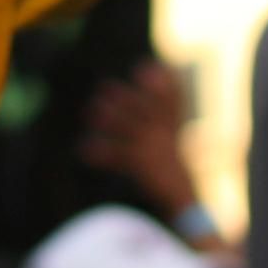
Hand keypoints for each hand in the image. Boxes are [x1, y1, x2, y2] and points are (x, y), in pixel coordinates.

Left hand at [77, 59, 198, 220]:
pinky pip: (116, 155)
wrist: (184, 199)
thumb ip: (164, 119)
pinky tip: (83, 149)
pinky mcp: (140, 166)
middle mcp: (163, 135)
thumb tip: (155, 90)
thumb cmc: (173, 170)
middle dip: (123, 98)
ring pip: (128, 127)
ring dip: (109, 119)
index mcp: (170, 128)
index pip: (168, 98)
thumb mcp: (171, 142)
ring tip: (90, 112)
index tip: (144, 69)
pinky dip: (99, 152)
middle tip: (102, 88)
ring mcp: (152, 149)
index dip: (157, 83)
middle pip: (142, 108)